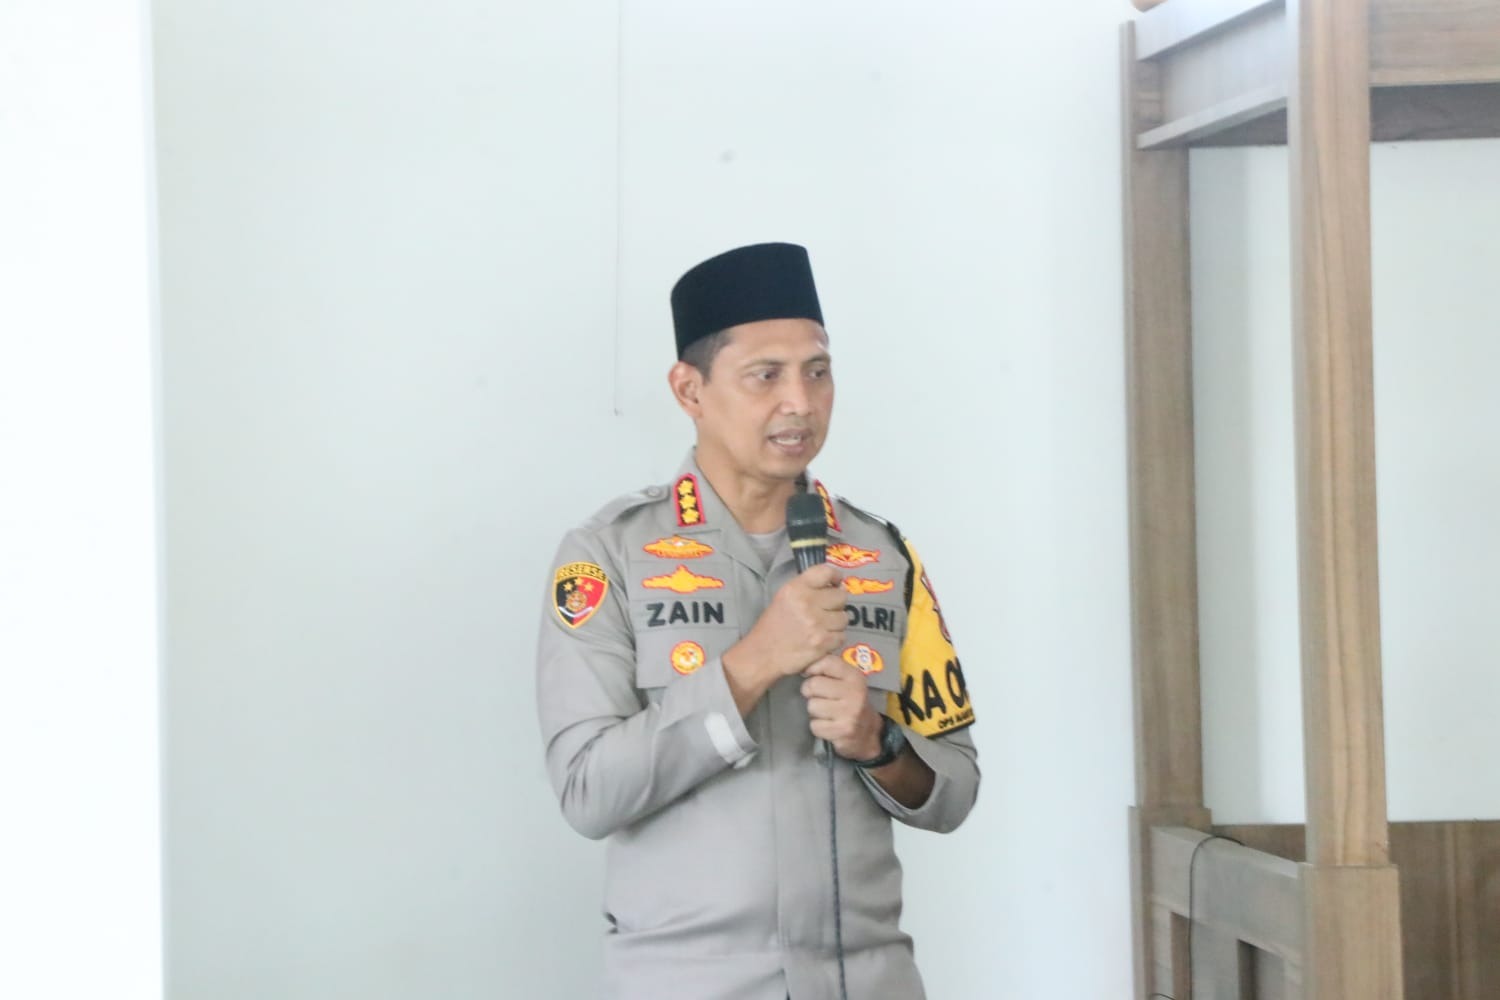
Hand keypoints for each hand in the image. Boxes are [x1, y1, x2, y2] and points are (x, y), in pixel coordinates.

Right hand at [725, 564, 845, 682]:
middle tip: (827, 610)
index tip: (836, 583)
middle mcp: (806, 603)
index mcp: (795, 588)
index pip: (826, 572)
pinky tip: (822, 639)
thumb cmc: (772, 626)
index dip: (835, 576)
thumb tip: (835, 586)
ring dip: (836, 623)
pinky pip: (841, 636)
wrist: (762, 655)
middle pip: (841, 596)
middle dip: (836, 603)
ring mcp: (816, 624)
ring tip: (823, 627)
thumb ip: (806, 588)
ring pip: (843, 618)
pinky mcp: (822, 642)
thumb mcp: (783, 597)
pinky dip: (834, 639)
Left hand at [801, 654, 882, 760]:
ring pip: (812, 706)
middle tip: (820, 697)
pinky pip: (815, 725)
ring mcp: (850, 712)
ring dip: (814, 711)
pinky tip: (829, 725)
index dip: (811, 668)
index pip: (826, 662)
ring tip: (827, 712)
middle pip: (813, 685)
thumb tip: (802, 665)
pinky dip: (818, 727)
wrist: (866, 731)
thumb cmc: (849, 700)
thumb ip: (827, 668)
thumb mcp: (845, 680)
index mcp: (854, 676)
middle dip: (810, 692)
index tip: (810, 674)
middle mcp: (854, 692)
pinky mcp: (843, 730)